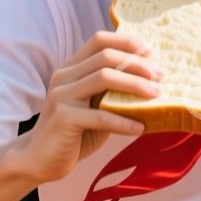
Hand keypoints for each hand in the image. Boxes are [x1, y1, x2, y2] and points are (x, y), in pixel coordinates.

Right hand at [5, 31, 159, 184]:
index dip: (127, 42)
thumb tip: (151, 82)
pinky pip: (100, 116)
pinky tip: (141, 128)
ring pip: (104, 78)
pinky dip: (124, 121)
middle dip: (138, 64)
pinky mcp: (63, 118)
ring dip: (135, 85)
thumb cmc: (74, 133)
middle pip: (106, 57)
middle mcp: (64, 77)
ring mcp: (61, 96)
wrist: (40, 159)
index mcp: (71, 69)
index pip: (99, 41)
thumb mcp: (94, 107)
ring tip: (157, 95)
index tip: (151, 53)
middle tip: (161, 76)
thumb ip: (112, 92)